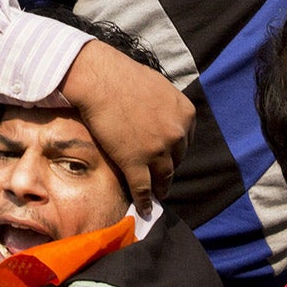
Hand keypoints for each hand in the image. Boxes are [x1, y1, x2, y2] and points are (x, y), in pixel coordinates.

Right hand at [61, 41, 194, 208]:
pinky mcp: (134, 162)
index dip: (176, 151)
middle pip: (176, 160)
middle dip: (169, 169)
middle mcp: (176, 134)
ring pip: (163, 177)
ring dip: (160, 188)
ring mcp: (156, 151)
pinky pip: (143, 188)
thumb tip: (164, 116)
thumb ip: (168, 107)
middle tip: (163, 177)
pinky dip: (145, 201)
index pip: (185, 141)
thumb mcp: (160, 88)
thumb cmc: (125, 77)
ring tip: (157, 195)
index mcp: (186, 115)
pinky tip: (144, 209)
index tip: (170, 158)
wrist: (100, 80)